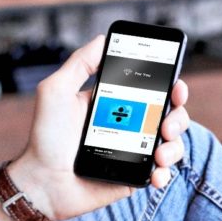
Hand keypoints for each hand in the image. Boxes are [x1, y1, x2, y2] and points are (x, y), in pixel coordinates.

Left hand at [8, 34, 190, 220]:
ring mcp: (136, 151)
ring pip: (173, 143)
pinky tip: (155, 173)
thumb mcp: (56, 91)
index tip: (176, 86)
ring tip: (158, 153)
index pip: (154, 89)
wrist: (43, 182)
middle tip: (165, 125)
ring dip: (174, 146)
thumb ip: (79, 63)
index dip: (172, 86)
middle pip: (172, 114)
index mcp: (118, 102)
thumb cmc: (44, 137)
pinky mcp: (136, 175)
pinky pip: (163, 171)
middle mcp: (131, 124)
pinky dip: (164, 172)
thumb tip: (102, 39)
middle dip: (178, 116)